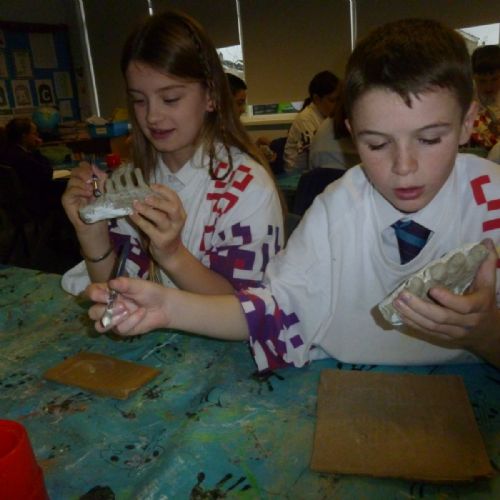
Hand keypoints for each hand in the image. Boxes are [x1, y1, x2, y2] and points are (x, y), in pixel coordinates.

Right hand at [61, 162, 107, 232]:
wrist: (96, 225)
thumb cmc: (101, 208)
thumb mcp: (105, 191)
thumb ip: (101, 178)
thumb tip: (94, 166)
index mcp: (86, 181)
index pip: (82, 166)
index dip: (87, 167)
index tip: (94, 172)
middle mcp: (77, 184)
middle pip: (75, 170)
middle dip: (85, 173)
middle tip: (92, 180)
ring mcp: (70, 191)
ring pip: (73, 180)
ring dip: (84, 184)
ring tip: (92, 192)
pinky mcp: (66, 200)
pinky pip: (70, 190)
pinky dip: (79, 191)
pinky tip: (87, 195)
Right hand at [86, 277, 169, 335]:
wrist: (164, 306)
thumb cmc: (149, 292)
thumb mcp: (138, 285)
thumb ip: (125, 284)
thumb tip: (111, 282)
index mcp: (108, 292)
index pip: (91, 293)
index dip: (93, 295)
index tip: (105, 295)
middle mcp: (107, 306)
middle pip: (92, 313)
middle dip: (104, 310)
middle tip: (122, 305)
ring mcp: (113, 320)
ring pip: (99, 326)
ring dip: (113, 319)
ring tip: (127, 311)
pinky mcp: (121, 330)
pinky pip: (119, 329)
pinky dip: (131, 321)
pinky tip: (141, 314)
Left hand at [129, 184, 186, 265]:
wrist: (171, 254)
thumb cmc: (166, 232)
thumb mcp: (168, 219)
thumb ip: (161, 207)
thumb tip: (142, 192)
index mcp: (180, 213)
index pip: (175, 198)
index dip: (163, 190)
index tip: (151, 185)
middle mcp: (178, 221)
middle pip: (172, 208)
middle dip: (159, 201)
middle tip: (145, 197)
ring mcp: (170, 232)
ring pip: (160, 218)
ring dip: (147, 210)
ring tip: (135, 204)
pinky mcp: (161, 240)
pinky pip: (148, 228)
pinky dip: (139, 220)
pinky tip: (131, 214)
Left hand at [393, 239, 499, 364]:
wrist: (488, 331)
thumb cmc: (484, 300)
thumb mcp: (488, 282)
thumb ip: (487, 262)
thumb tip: (486, 241)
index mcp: (479, 306)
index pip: (463, 306)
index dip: (448, 300)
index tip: (431, 289)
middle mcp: (467, 322)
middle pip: (442, 318)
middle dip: (420, 307)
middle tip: (403, 295)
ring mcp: (454, 332)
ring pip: (431, 326)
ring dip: (412, 315)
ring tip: (396, 302)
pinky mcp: (444, 337)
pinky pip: (426, 332)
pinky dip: (412, 323)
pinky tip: (400, 313)